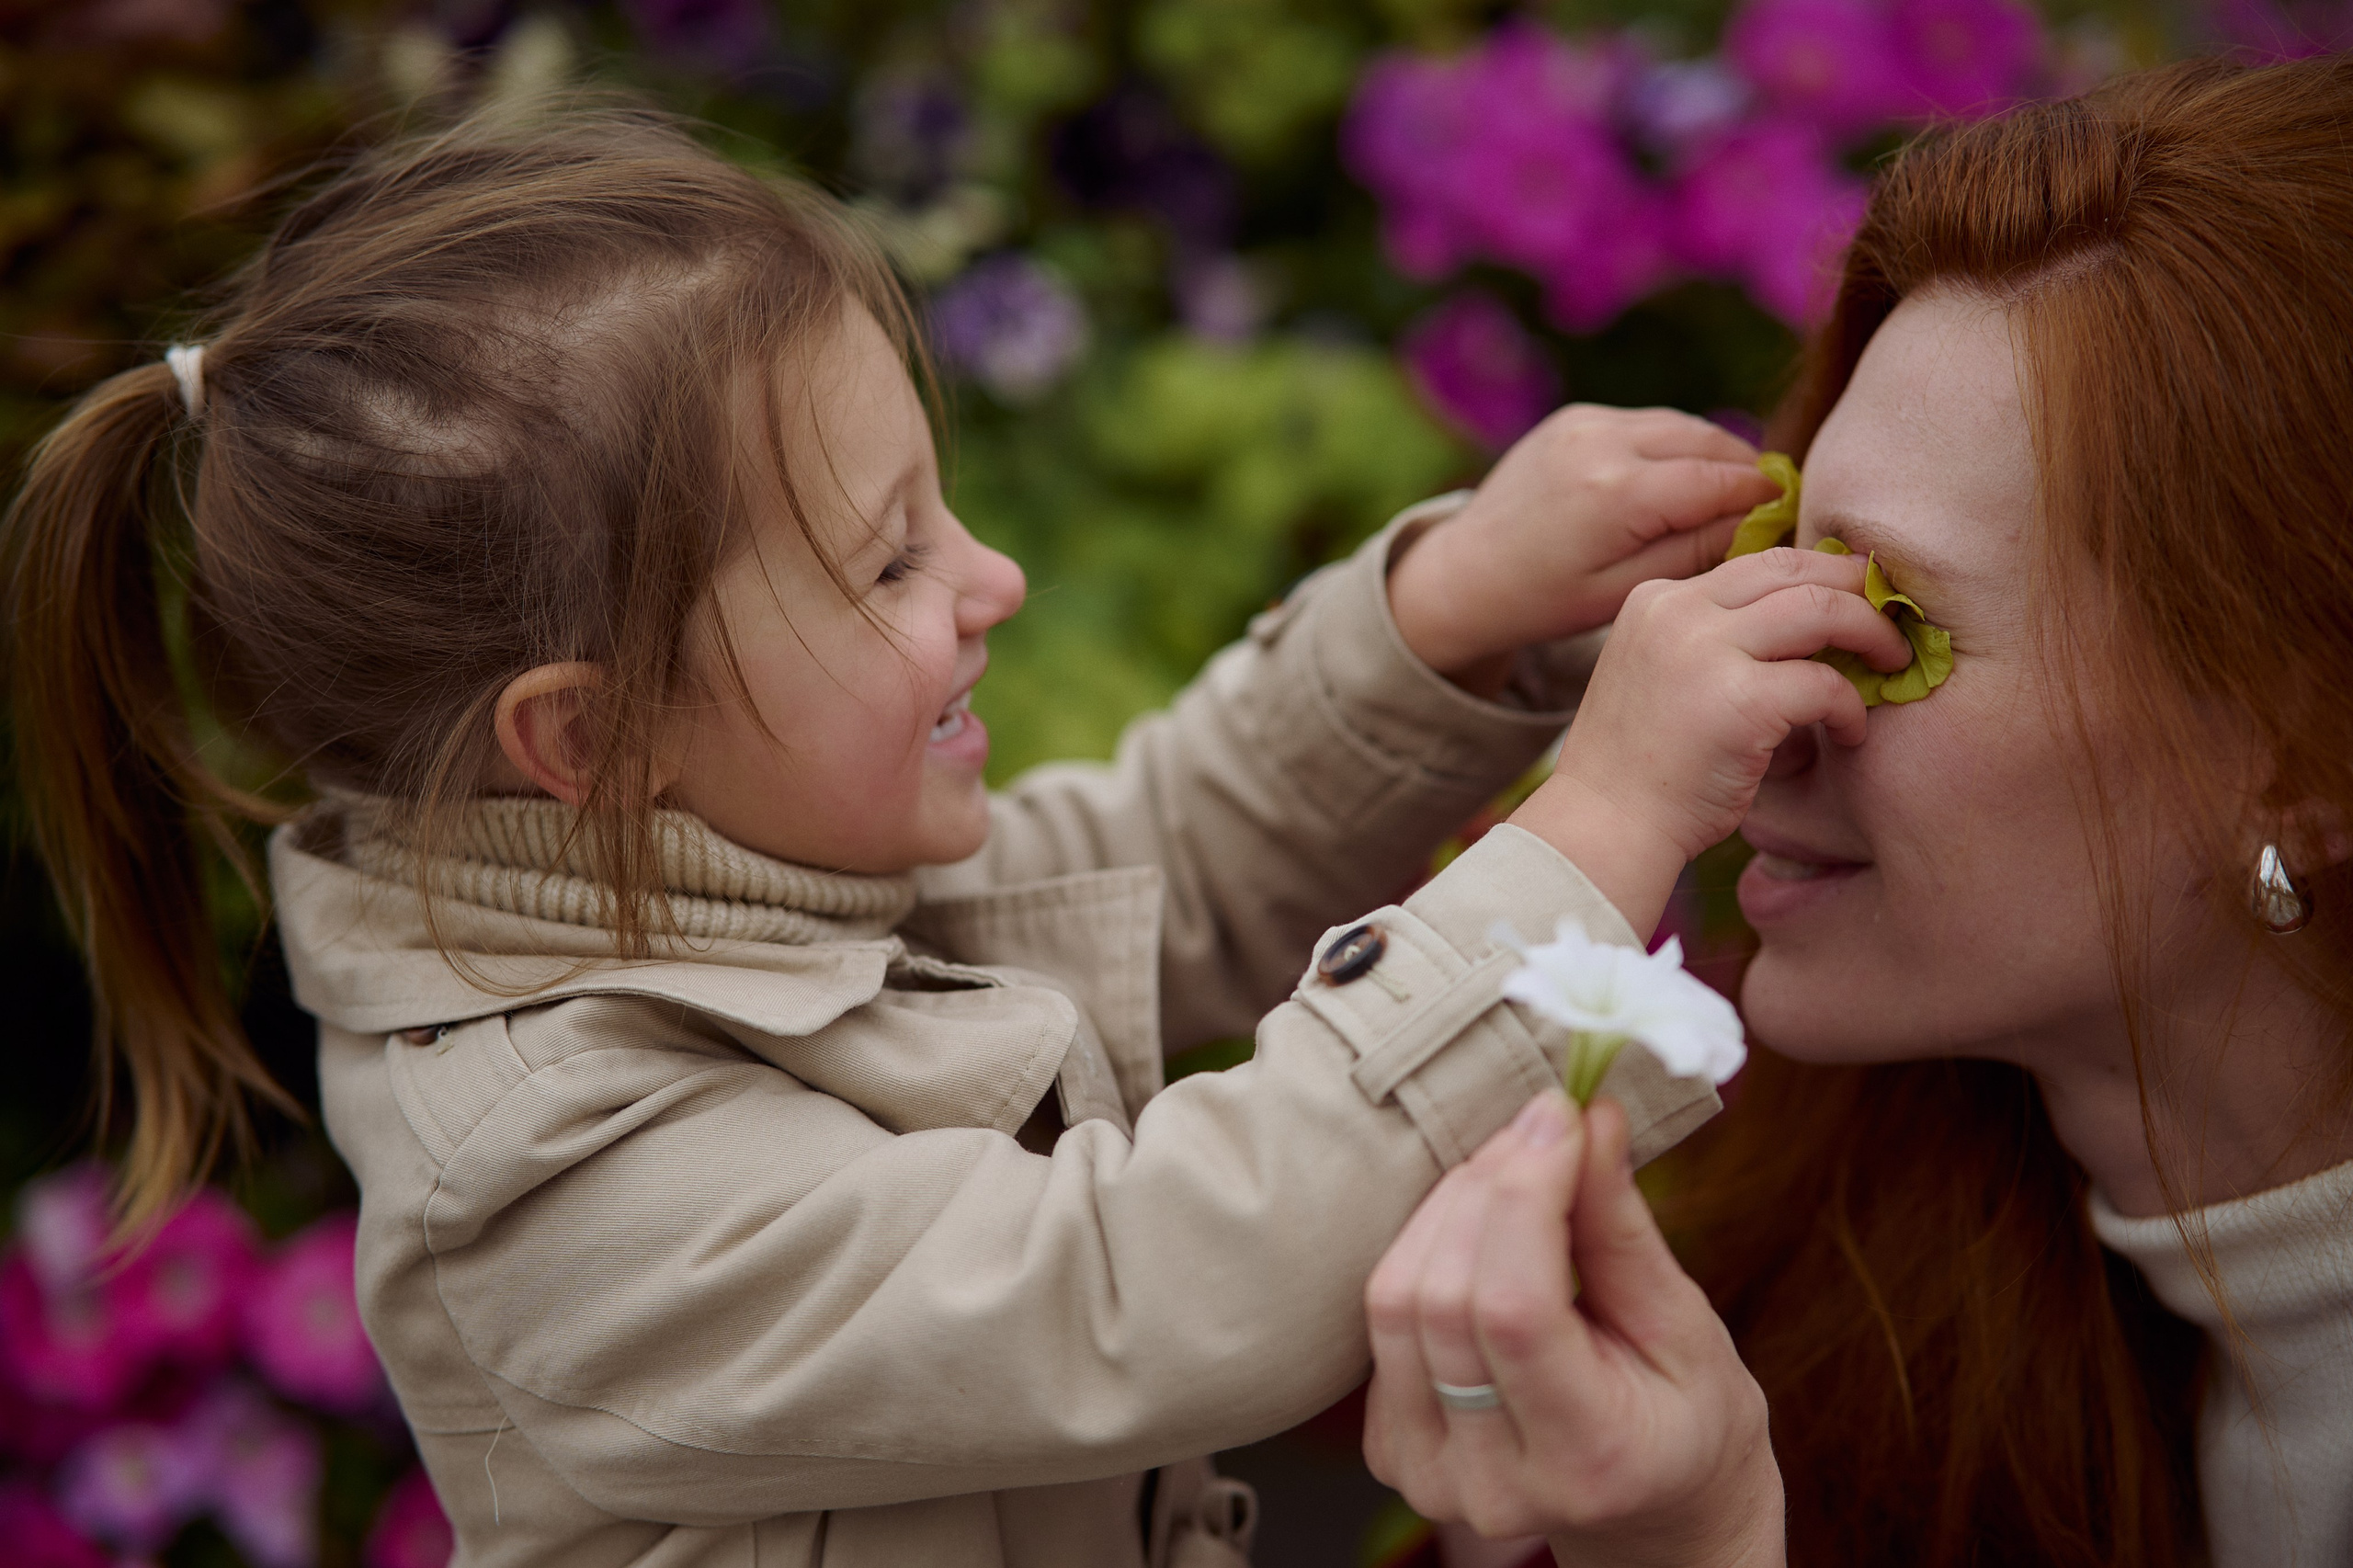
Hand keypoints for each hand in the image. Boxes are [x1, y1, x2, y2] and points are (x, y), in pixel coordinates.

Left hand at [1363, 1092, 1784, 1567]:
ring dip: (1450, 1207)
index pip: (1516, 1311)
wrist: (1653, 1508)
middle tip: (1543, 1129)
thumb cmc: (1685, 1412)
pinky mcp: (1389, 1449)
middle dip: (1487, 1186)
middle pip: (1442, 1297)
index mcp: (1588, 1458)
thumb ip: (1622, 1227)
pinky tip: (1483, 1232)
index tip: (1561, 1116)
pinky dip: (1428, 1250)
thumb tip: (1589, 1119)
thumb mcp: (1685, 1326)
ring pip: (1395, 1300)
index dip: (1525, 1195)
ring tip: (1516, 1170)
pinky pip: (1383, 1319)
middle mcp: (1492, 1483)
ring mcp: (1427, 1473)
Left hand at [1387, 407, 1778, 688]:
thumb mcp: (1623, 592)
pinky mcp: (1573, 416)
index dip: (1764, 496)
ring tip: (1734, 493)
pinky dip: (1672, 445)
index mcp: (1614, 494)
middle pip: (1707, 443)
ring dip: (1713, 453)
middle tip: (1773, 504)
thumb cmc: (1544, 599)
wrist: (1464, 570)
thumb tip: (1760, 521)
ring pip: (1680, 425)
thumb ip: (1692, 552)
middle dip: (1745, 470)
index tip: (1794, 514)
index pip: (1720, 480)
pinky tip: (1681, 479)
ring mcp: (1584, 421)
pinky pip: (1646, 422)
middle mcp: (1601, 443)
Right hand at [1507, 547, 1913, 936]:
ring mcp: (1706, 650)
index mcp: (1656, 600)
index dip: (1817, 575)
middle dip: (1855, 588)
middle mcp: (1678, 611)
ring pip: (1823, 609)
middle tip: (1890, 620)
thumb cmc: (1639, 768)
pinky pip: (1826, 683)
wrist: (1604, 828)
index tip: (1851, 600)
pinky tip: (1850, 733)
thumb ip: (1711, 640)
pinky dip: (1851, 708)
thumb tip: (1805, 627)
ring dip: (1871, 633)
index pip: (1756, 563)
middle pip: (1795, 568)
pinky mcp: (1740, 699)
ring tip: (1890, 663)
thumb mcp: (1660, 674)